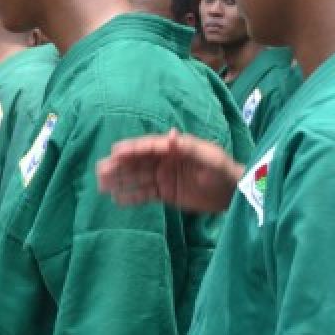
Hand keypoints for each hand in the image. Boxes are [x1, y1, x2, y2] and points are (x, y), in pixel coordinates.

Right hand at [95, 129, 241, 213]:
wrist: (234, 194)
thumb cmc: (224, 171)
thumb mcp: (209, 158)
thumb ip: (189, 148)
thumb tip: (171, 135)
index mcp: (175, 148)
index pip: (149, 147)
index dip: (132, 149)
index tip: (114, 152)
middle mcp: (165, 161)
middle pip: (138, 162)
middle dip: (119, 165)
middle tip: (100, 170)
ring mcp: (164, 177)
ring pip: (137, 178)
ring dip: (120, 180)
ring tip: (101, 185)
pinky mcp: (166, 193)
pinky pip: (144, 194)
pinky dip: (131, 197)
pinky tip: (116, 199)